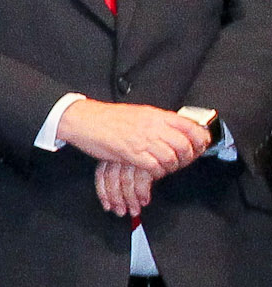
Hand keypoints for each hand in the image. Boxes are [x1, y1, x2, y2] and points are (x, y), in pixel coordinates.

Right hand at [59, 98, 209, 178]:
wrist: (85, 120)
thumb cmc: (109, 118)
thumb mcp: (140, 113)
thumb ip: (159, 122)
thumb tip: (176, 130)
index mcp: (158, 116)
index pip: (191, 127)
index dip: (200, 140)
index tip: (199, 146)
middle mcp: (154, 127)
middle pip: (184, 145)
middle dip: (187, 158)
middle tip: (182, 162)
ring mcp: (143, 140)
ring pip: (171, 158)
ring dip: (171, 167)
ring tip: (165, 168)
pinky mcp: (132, 153)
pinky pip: (154, 167)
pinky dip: (157, 172)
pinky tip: (153, 171)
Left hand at [97, 158, 154, 220]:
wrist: (179, 143)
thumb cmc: (160, 152)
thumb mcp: (139, 162)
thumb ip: (129, 174)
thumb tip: (124, 195)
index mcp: (116, 154)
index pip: (101, 174)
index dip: (103, 193)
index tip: (107, 206)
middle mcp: (123, 154)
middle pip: (112, 179)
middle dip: (116, 199)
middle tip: (121, 212)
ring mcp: (136, 156)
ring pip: (126, 181)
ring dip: (130, 200)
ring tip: (134, 210)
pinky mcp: (150, 159)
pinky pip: (142, 180)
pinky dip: (142, 194)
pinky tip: (145, 201)